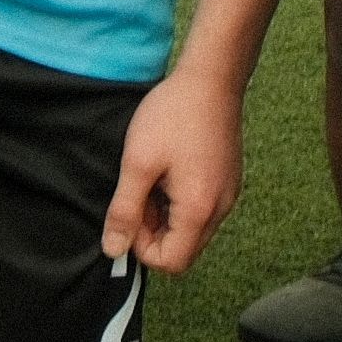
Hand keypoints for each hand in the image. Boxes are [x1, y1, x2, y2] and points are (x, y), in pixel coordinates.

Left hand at [103, 55, 245, 270]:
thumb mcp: (138, 163)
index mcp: (199, 210)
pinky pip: (201, 209)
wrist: (211, 78)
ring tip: (154, 176)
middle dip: (153, 230)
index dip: (142, 247)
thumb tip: (113, 250)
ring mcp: (228, 195)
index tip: (130, 211)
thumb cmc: (174, 115)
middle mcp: (220, 210)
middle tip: (140, 191)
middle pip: (183, 249)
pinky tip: (169, 168)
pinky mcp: (228, 181)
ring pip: (191, 229)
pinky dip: (180, 200)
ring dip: (166, 214)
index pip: (171, 263)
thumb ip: (124, 211)